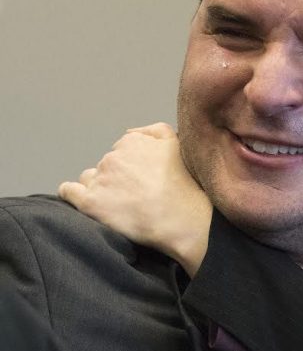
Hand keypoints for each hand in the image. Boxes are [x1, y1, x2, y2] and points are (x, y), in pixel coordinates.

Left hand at [58, 123, 210, 276]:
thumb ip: (154, 130)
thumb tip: (129, 133)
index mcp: (131, 142)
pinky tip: (84, 200)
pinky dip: (72, 194)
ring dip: (98, 187)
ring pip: (89, 178)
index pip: (121, 151)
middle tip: (136, 195)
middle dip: (117, 178)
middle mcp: (113, 158)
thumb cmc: (186, 186)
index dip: (131, 166)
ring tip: (118, 203)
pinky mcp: (90, 203)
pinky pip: (69, 192)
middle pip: (106, 165)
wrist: (183, 219)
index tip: (143, 180)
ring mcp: (100, 180)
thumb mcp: (179, 145)